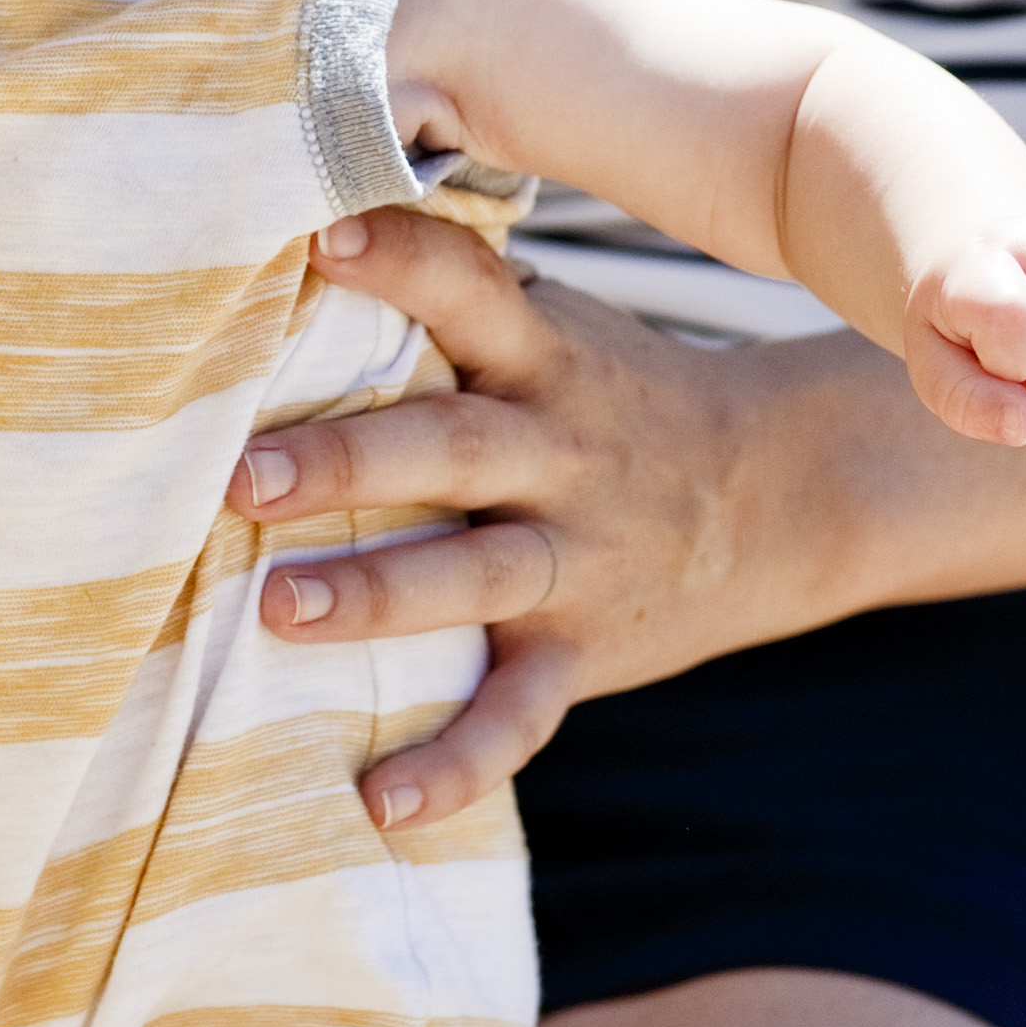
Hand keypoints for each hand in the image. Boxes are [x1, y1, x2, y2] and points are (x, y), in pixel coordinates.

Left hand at [224, 210, 856, 832]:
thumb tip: (303, 222)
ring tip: (275, 608)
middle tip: (241, 474)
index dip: (400, 258)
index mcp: (544, 357)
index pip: (471, 289)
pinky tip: (378, 804)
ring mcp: (578, 557)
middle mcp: (561, 451)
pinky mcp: (587, 652)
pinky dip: (454, 766)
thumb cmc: (616, 397)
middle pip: (453, 446)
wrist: (783, 498)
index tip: (320, 236)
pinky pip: (519, 717)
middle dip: (350, 460)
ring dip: (376, 595)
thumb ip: (458, 294)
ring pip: (474, 576)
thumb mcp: (561, 329)